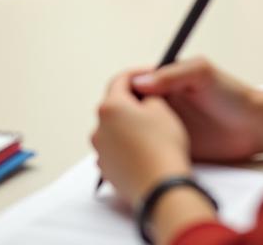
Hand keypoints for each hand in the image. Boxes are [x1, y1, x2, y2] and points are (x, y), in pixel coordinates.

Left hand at [91, 71, 192, 205]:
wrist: (162, 188)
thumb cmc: (163, 147)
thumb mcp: (162, 109)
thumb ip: (149, 95)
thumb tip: (143, 98)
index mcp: (110, 107)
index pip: (120, 80)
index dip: (138, 74)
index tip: (150, 74)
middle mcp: (99, 128)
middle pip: (114, 106)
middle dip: (132, 102)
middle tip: (153, 103)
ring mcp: (101, 151)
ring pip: (114, 130)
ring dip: (128, 126)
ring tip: (150, 132)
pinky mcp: (107, 170)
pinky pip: (115, 151)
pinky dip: (127, 147)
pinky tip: (145, 151)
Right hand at [129, 58, 261, 162]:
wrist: (256, 127)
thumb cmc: (233, 95)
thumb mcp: (202, 73)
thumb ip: (172, 74)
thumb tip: (140, 82)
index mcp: (165, 80)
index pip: (131, 83)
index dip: (122, 91)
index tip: (118, 102)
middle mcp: (163, 101)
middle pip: (129, 107)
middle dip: (122, 116)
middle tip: (124, 125)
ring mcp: (168, 124)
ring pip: (138, 130)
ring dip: (130, 135)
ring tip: (133, 142)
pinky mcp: (174, 144)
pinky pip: (152, 148)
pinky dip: (144, 151)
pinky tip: (145, 154)